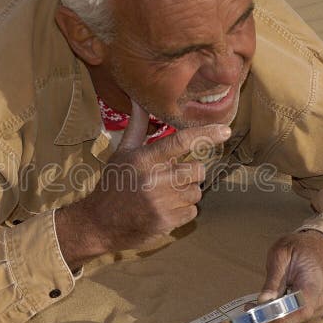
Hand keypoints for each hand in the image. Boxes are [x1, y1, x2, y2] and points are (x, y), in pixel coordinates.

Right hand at [56, 99, 230, 268]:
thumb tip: (138, 99)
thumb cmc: (113, 184)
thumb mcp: (122, 153)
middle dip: (191, 173)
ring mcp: (160, 202)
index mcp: (143, 158)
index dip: (205, 134)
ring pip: (196, 192)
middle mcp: (152, 179)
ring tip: (165, 195)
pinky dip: (183, 211)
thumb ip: (137, 126)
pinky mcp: (165, 222)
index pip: (180, 141)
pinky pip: (192, 212)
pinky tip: (165, 210)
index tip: (224, 131)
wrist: (97, 223)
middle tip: (173, 177)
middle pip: (197, 170)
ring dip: (186, 193)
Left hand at [257, 230, 322, 322]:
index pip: (291, 315)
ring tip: (256, 305)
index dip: (268, 318)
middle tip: (249, 307)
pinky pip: (293, 320)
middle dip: (265, 319)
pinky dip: (278, 315)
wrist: (319, 248)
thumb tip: (262, 301)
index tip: (251, 311)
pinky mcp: (312, 313)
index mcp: (312, 289)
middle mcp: (318, 305)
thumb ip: (273, 281)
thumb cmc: (301, 249)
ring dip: (270, 318)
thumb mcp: (281, 257)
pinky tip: (270, 304)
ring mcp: (317, 311)